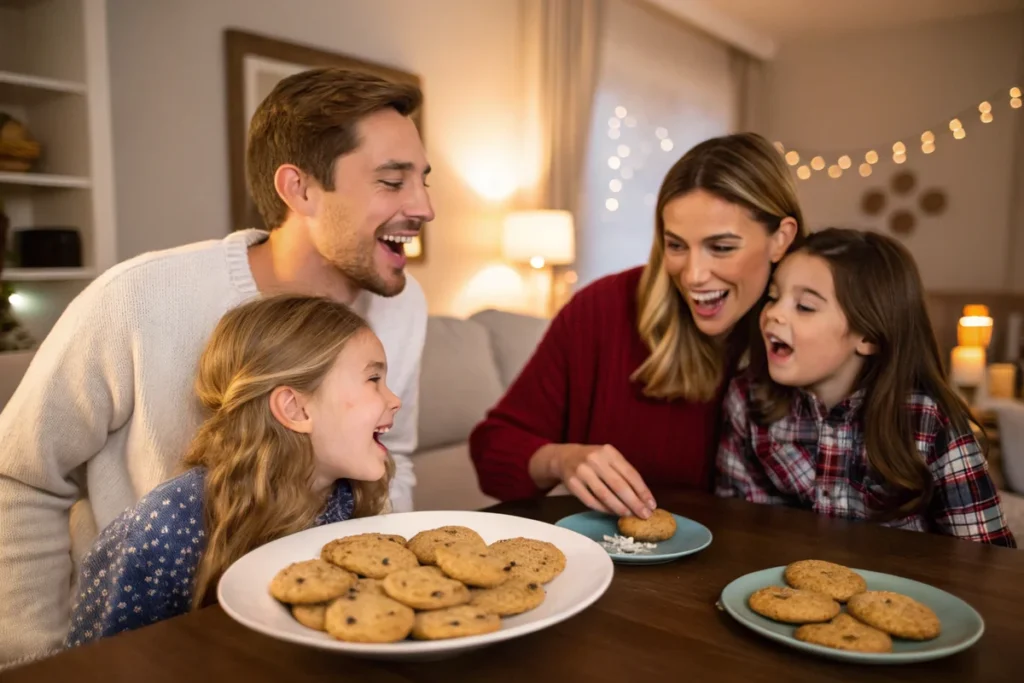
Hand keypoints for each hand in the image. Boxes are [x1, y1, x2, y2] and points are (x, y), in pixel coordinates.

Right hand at [530, 443, 655, 517]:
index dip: (642, 491)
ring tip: (629, 515)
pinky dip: (603, 509)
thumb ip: (624, 473)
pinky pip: (591, 501)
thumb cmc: (594, 460)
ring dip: (619, 508)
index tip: (651, 505)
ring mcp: (582, 471)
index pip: (630, 473)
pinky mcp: (572, 483)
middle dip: (634, 503)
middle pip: (619, 485)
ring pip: (604, 495)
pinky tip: (612, 513)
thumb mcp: (609, 458)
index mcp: (609, 452)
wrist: (565, 457)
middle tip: (644, 515)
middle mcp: (595, 459)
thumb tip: (643, 498)